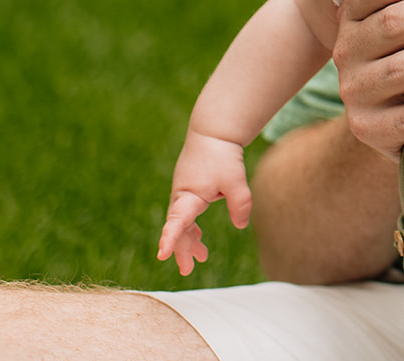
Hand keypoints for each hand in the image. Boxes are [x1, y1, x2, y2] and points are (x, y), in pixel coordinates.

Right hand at [157, 130, 251, 275]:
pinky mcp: (190, 192)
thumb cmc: (222, 155)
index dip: (169, 239)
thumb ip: (240, 204)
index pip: (176, 222)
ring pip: (183, 224)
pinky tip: (198, 239)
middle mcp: (182, 197)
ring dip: (189, 241)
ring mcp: (184, 195)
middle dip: (182, 250)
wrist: (212, 133)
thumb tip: (241, 225)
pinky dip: (191, 229)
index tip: (162, 254)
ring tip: (201, 258)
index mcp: (188, 196)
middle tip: (187, 270)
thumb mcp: (235, 180)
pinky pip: (187, 216)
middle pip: (178, 229)